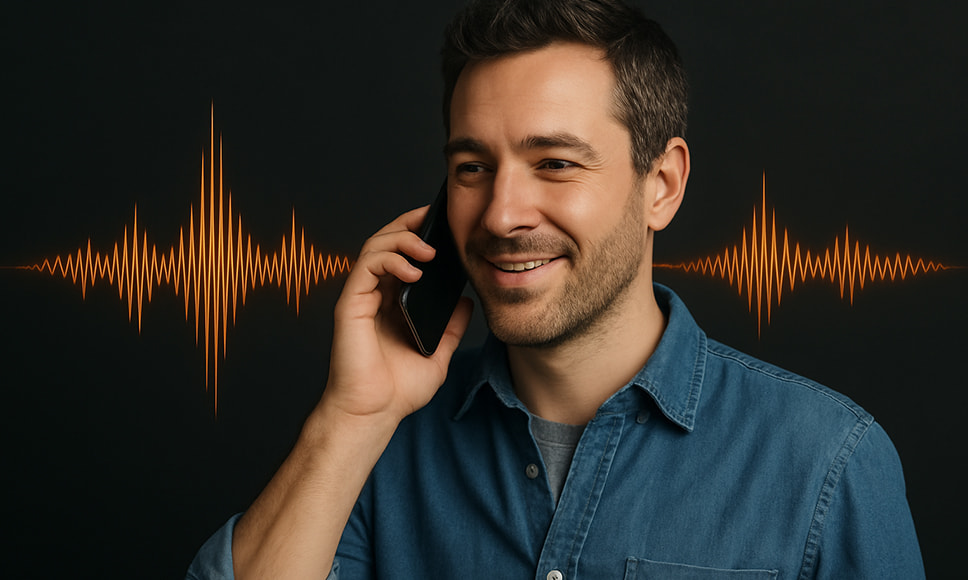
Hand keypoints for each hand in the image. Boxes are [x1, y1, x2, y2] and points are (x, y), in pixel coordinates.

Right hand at [321, 205, 472, 423]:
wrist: (374, 413)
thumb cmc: (397, 390)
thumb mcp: (437, 353)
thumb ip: (451, 327)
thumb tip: (467, 301)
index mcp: (393, 302)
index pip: (403, 255)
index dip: (419, 234)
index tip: (444, 224)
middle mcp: (375, 295)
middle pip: (387, 241)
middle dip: (410, 224)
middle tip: (435, 218)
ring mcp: (361, 297)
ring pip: (375, 246)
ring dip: (403, 239)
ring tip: (430, 250)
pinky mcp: (350, 304)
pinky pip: (367, 266)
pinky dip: (391, 260)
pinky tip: (414, 270)